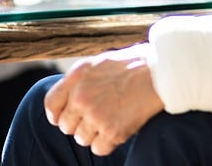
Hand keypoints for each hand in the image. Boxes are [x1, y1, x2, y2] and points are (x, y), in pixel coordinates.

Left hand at [45, 44, 163, 155]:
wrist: (161, 73)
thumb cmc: (132, 65)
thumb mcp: (98, 63)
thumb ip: (79, 81)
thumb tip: (67, 100)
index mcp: (77, 77)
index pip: (51, 105)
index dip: (57, 115)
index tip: (65, 117)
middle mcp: (82, 97)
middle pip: (66, 126)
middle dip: (78, 124)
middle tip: (96, 117)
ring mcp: (96, 116)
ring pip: (81, 139)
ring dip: (93, 134)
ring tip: (110, 120)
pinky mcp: (113, 132)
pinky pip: (98, 149)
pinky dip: (107, 143)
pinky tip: (117, 129)